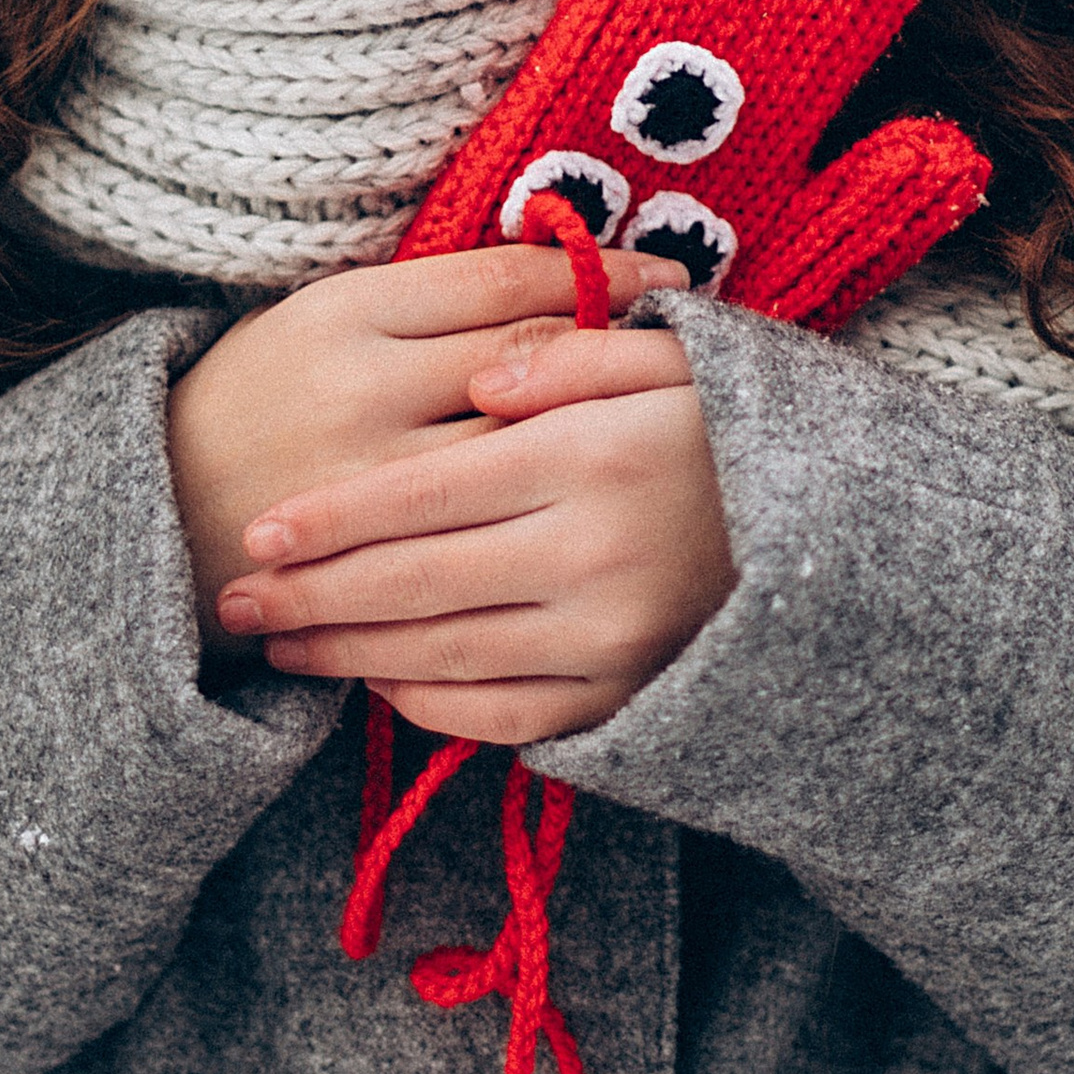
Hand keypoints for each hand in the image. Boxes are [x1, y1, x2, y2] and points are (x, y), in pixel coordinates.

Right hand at [164, 246, 665, 627]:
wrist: (153, 511)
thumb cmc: (252, 399)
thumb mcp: (321, 321)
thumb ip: (424, 306)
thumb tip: (559, 279)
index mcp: (347, 311)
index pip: (502, 282)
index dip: (595, 276)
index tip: (665, 276)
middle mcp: (364, 390)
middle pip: (526, 366)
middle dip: (617, 354)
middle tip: (694, 348)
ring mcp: (372, 481)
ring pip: (515, 453)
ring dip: (594, 436)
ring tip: (666, 425)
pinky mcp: (378, 556)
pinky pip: (483, 534)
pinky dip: (545, 514)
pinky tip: (592, 501)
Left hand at [210, 316, 735, 741]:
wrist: (838, 534)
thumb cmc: (726, 430)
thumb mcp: (666, 361)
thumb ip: (568, 355)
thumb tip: (479, 376)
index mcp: (589, 460)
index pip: (425, 494)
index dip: (332, 517)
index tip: (261, 531)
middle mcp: (594, 558)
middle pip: (414, 583)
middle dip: (310, 598)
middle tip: (234, 602)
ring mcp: (609, 639)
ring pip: (443, 656)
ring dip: (347, 655)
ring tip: (280, 646)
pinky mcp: (624, 696)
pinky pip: (503, 717)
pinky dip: (429, 707)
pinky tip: (378, 682)